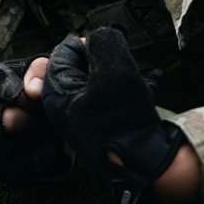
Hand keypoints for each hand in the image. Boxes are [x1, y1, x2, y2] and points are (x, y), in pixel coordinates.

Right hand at [0, 55, 72, 184]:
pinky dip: (27, 165)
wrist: (34, 113)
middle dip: (18, 122)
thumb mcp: (39, 72)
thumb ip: (40, 70)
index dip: (18, 96)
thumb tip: (33, 89)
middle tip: (39, 120)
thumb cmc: (33, 88)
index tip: (37, 102)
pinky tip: (49, 153)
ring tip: (50, 136)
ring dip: (27, 144)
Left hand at [42, 28, 184, 203]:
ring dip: (122, 76)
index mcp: (55, 92)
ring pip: (99, 80)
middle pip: (81, 65)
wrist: (146, 166)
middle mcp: (62, 106)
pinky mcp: (100, 127)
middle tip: (125, 68)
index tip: (110, 53)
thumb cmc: (125, 120)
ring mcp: (81, 118)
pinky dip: (129, 92)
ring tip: (140, 84)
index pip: (64, 50)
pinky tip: (147, 93)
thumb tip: (101, 37)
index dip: (90, 45)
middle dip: (108, 62)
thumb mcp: (116, 70)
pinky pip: (111, 98)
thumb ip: (105, 43)